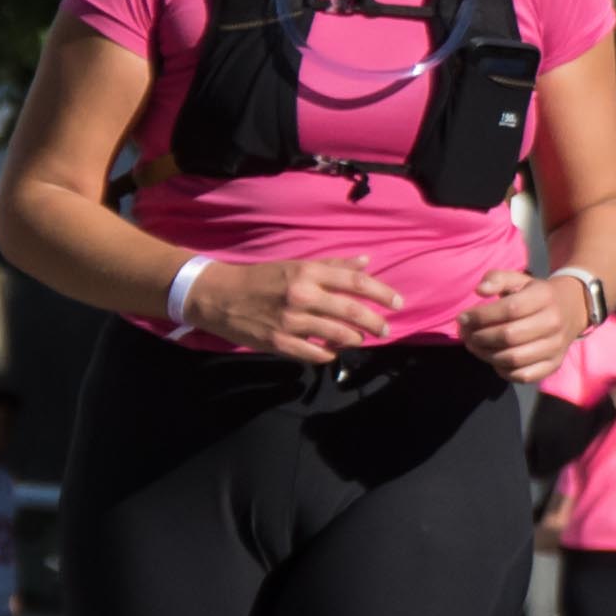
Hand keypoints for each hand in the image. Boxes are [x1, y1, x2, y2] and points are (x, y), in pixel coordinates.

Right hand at [191, 254, 401, 363]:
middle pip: (352, 312)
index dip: (382, 293)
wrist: (217, 295)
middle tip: (385, 329)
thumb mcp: (295, 265)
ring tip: (359, 338)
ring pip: (339, 336)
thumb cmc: (261, 279)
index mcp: (307, 272)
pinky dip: (330, 354)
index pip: (356, 282)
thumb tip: (366, 261)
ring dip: (355, 339)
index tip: (398, 303)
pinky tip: (331, 350)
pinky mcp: (279, 343)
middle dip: (376, 323)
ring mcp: (291, 321)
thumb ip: (332, 266)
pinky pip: (317, 354)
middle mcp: (302, 295)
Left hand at [456, 266, 592, 383]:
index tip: (462, 318)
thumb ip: (496, 278)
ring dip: (486, 355)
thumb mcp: (518, 279)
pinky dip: (503, 371)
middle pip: (509, 336)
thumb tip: (480, 291)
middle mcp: (554, 322)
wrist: (572, 309)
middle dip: (480, 337)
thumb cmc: (536, 294)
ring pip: (514, 359)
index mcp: (545, 297)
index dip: (481, 316)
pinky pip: (523, 376)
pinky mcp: (554, 364)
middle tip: (466, 335)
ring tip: (475, 346)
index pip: (509, 309)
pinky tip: (495, 358)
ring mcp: (556, 346)